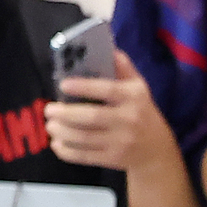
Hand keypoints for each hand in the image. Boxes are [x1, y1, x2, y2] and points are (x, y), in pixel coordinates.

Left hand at [47, 49, 179, 172]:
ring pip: (84, 138)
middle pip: (92, 117)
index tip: (63, 85)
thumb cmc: (142, 113)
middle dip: (65, 113)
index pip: (107, 90)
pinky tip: (57, 143)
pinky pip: (85, 156)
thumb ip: (123, 68)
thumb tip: (106, 46)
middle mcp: (128, 119)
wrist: (157, 152)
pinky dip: (67, 151)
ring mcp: (120, 142)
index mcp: (134, 97)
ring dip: (62, 132)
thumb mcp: (139, 88)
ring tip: (50, 125)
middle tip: (49, 110)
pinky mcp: (112, 160)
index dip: (83, 87)